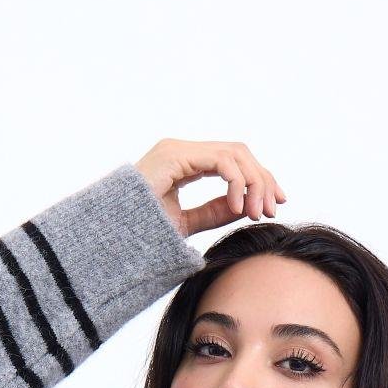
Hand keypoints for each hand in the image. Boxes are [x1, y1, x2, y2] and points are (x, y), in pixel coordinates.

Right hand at [133, 138, 286, 238]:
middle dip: (263, 180)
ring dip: (254, 182)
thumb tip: (245, 206)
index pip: (234, 162)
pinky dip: (236, 182)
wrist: (113, 237)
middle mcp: (184, 152)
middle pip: (240, 154)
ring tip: (256, 212)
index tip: (274, 205)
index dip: (258, 181)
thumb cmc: (140, 233)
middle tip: (273, 209)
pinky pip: (221, 160)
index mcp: (186, 163)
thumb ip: (214, 211)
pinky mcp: (176, 155)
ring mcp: (179, 150)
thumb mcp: (186, 224)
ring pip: (235, 154)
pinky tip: (238, 207)